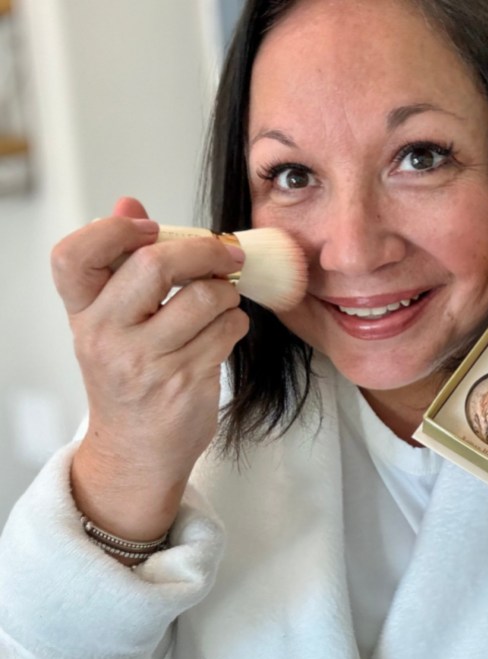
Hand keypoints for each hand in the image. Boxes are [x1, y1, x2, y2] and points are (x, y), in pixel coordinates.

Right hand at [52, 197, 249, 545]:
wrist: (136, 450)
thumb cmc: (129, 376)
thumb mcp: (111, 321)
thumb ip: (120, 263)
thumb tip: (129, 203)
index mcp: (83, 313)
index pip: (74, 256)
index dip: (114, 230)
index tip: (152, 228)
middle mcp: (106, 336)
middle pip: (155, 265)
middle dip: (204, 251)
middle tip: (226, 254)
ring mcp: (145, 362)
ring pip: (204, 297)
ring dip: (227, 293)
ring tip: (222, 303)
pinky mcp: (185, 382)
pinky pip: (227, 330)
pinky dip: (236, 322)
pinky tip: (225, 331)